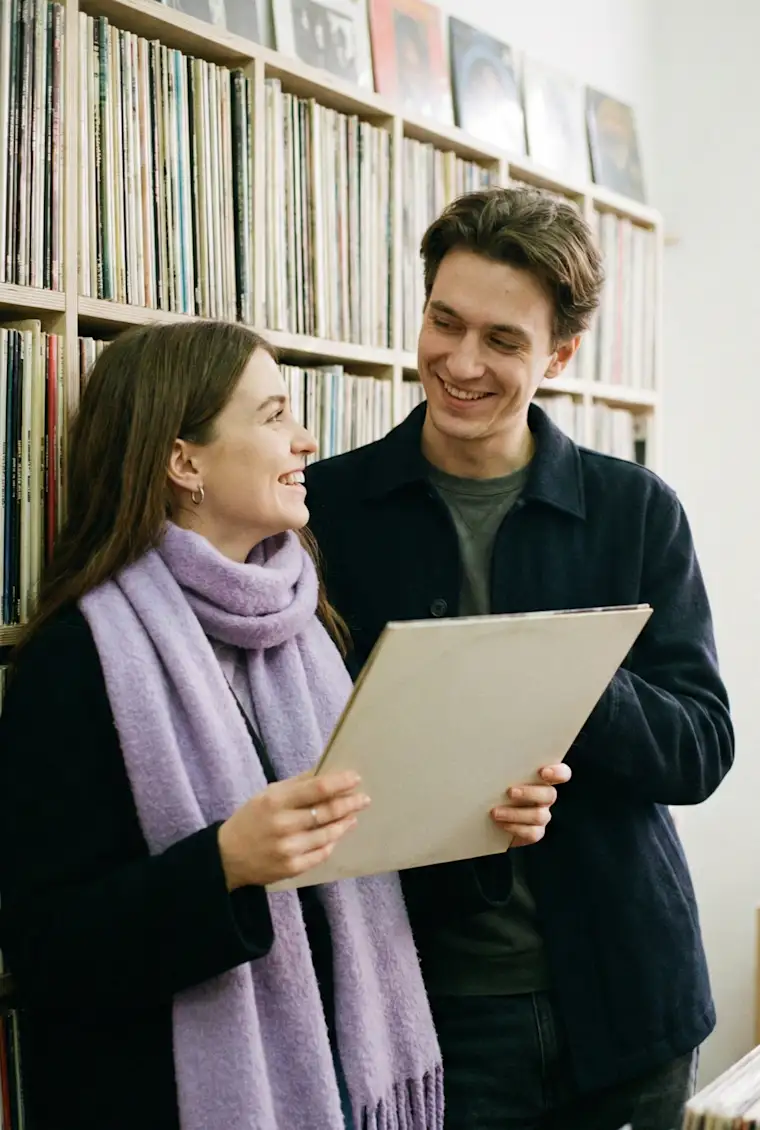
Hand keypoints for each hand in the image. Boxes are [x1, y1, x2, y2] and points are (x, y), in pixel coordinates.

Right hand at [218, 771, 369, 888]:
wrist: (227, 856)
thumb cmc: (251, 819)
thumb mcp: (268, 795)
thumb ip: (297, 784)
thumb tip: (325, 771)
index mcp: (275, 802)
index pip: (316, 789)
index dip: (340, 783)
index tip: (356, 778)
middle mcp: (283, 825)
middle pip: (326, 813)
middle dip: (349, 804)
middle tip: (364, 799)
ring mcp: (289, 849)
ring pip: (328, 834)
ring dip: (345, 823)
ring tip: (353, 815)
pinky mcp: (293, 868)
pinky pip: (321, 854)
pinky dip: (332, 842)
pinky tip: (338, 833)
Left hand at [490, 764, 570, 846]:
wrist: (486, 814)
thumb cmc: (493, 787)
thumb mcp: (498, 774)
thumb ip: (503, 767)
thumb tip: (493, 758)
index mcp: (542, 778)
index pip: (562, 773)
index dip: (557, 772)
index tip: (543, 772)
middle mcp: (545, 796)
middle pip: (549, 794)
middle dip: (529, 793)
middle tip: (509, 792)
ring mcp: (542, 815)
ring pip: (539, 816)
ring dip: (515, 813)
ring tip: (495, 812)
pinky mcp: (534, 832)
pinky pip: (532, 833)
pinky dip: (515, 828)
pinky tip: (501, 824)